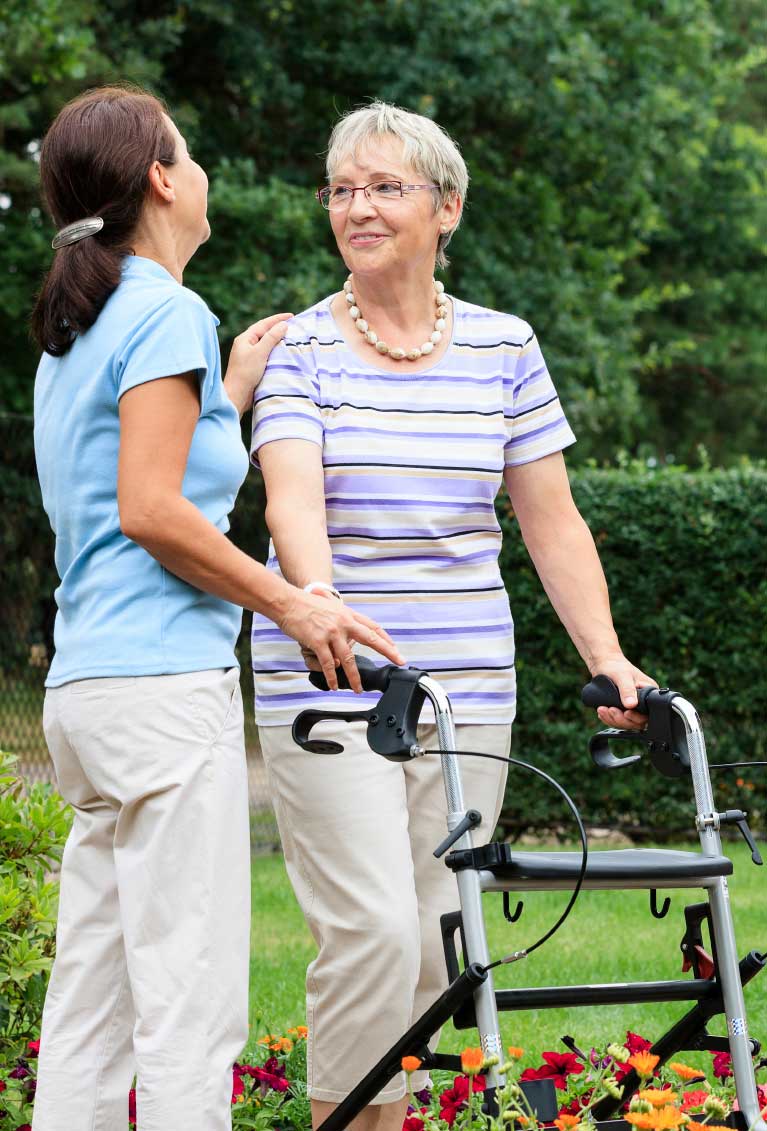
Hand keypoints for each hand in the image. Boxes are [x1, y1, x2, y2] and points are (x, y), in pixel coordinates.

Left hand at [224, 312, 292, 415]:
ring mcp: (249, 356)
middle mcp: (246, 345)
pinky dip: (275, 351)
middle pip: (264, 332)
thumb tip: (283, 325)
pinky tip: (283, 353)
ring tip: (290, 338)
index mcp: (245, 339)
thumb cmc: (246, 372)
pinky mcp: (253, 366)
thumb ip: (271, 337)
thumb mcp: (260, 352)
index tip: (292, 316)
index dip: (278, 319)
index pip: (263, 324)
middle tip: (293, 325)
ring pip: (265, 344)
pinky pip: (266, 354)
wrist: (237, 395)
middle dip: (278, 328)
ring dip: (277, 340)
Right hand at [278, 589, 405, 692]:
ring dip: (354, 676)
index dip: (386, 639)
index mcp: (348, 614)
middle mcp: (343, 622)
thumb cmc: (305, 604)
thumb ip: (341, 619)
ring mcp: (331, 632)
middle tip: (398, 661)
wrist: (287, 602)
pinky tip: (334, 684)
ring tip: (358, 688)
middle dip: (388, 651)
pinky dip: (332, 676)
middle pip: (371, 639)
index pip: (373, 627)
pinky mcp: (318, 642)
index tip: (395, 649)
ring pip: (349, 659)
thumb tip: (348, 631)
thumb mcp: (330, 607)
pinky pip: (328, 664)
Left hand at [590, 654, 656, 731]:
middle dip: (622, 719)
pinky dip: (609, 718)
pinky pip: (618, 720)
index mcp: (649, 693)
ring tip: (603, 710)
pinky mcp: (622, 708)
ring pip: (626, 722)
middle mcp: (643, 701)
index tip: (626, 713)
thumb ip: (627, 690)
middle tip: (611, 710)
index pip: (648, 714)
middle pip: (637, 722)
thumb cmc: (616, 666)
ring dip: (613, 719)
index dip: (636, 717)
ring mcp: (632, 706)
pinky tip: (602, 712)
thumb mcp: (623, 676)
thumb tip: (631, 704)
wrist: (604, 664)